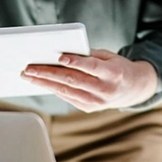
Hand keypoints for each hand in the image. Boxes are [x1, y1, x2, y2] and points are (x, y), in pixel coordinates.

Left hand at [21, 49, 158, 111]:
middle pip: (72, 80)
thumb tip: (62, 53)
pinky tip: (41, 82)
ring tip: (28, 75)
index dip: (75, 62)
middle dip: (48, 73)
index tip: (59, 56)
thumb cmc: (117, 67)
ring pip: (66, 91)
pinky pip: (67, 97)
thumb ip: (88, 55)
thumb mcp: (109, 56)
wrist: (133, 89)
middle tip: (29, 68)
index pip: (91, 67)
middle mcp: (105, 90)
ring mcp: (96, 102)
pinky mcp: (88, 108)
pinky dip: (53, 88)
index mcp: (114, 74)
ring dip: (44, 83)